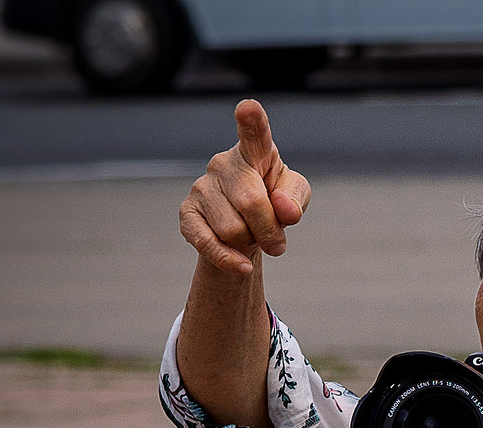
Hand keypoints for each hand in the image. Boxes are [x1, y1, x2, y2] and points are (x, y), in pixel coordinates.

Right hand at [179, 99, 311, 273]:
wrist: (245, 228)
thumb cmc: (273, 202)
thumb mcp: (294, 196)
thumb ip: (296, 198)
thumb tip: (284, 211)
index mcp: (254, 152)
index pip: (254, 135)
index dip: (251, 122)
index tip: (248, 108)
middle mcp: (223, 164)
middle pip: (251, 203)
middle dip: (270, 230)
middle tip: (277, 241)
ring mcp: (201, 188)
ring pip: (233, 229)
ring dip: (250, 243)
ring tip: (250, 234)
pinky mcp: (187, 214)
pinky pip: (209, 244)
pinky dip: (230, 260)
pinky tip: (241, 264)